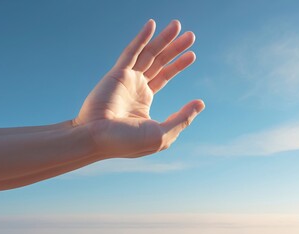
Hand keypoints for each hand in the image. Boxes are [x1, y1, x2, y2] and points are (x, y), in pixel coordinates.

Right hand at [73, 19, 204, 157]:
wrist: (97, 140)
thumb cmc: (127, 143)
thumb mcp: (162, 135)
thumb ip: (182, 118)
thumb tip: (201, 103)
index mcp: (144, 101)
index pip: (164, 77)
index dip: (177, 65)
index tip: (191, 55)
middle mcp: (136, 87)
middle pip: (159, 62)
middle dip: (174, 48)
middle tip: (191, 36)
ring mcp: (126, 79)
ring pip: (149, 54)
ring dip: (163, 39)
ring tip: (178, 25)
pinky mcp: (117, 74)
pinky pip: (132, 52)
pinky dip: (142, 38)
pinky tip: (151, 25)